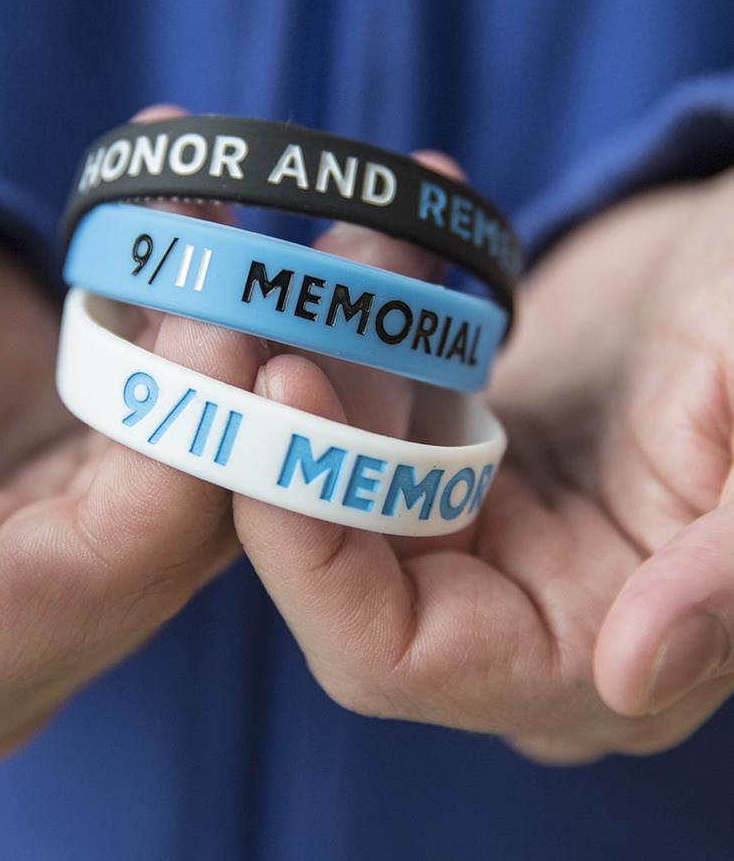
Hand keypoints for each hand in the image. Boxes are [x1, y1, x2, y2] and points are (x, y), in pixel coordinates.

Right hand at [0, 105, 262, 764]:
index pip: (61, 600)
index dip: (163, 476)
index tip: (221, 340)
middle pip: (154, 566)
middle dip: (224, 422)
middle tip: (268, 287)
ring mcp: (55, 593)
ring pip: (194, 520)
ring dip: (239, 395)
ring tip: (268, 273)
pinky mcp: (100, 523)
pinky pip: (188, 472)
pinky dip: (215, 389)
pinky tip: (232, 295)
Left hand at [233, 163, 733, 762]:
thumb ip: (727, 577)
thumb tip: (633, 679)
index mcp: (582, 646)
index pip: (395, 655)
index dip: (311, 552)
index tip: (279, 403)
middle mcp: (506, 607)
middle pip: (338, 570)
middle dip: (292, 452)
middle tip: (265, 321)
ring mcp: (468, 529)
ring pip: (333, 488)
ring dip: (312, 388)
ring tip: (319, 275)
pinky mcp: (444, 459)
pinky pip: (356, 427)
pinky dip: (344, 359)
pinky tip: (353, 273)